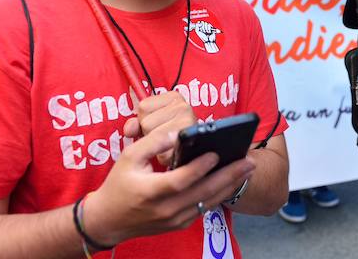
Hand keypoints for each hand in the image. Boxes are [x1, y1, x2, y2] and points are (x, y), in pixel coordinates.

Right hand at [83, 116, 254, 246]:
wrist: (108, 220)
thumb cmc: (119, 184)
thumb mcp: (128, 157)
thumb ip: (152, 143)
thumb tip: (177, 134)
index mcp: (151, 191)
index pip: (181, 180)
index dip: (200, 167)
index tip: (216, 153)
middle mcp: (165, 209)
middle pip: (203, 193)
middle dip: (229, 176)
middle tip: (248, 161)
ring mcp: (174, 220)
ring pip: (208, 203)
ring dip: (230, 185)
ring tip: (247, 169)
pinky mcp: (179, 224)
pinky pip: (204, 209)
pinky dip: (219, 195)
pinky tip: (231, 182)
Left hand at [123, 90, 196, 166]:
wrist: (194, 155)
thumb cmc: (170, 137)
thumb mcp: (150, 124)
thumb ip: (136, 124)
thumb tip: (129, 130)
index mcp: (174, 97)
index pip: (143, 107)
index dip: (144, 120)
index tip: (155, 125)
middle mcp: (184, 106)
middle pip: (146, 122)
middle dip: (150, 133)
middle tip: (163, 137)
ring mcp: (187, 122)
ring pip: (152, 136)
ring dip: (157, 145)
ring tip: (168, 145)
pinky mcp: (186, 141)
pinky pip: (161, 150)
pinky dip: (163, 156)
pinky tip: (171, 153)